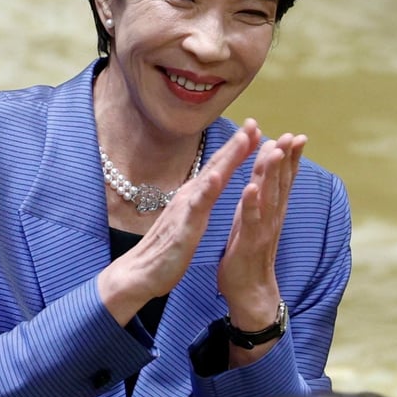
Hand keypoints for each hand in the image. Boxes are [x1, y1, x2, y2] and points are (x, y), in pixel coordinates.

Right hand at [97, 119, 262, 326]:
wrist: (141, 272)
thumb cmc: (167, 246)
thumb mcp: (190, 217)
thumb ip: (200, 198)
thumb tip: (209, 181)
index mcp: (196, 195)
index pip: (220, 167)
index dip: (238, 149)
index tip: (255, 130)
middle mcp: (191, 195)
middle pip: (217, 165)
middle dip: (237, 143)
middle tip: (253, 123)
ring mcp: (186, 208)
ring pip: (210, 179)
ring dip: (227, 158)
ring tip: (243, 139)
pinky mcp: (183, 227)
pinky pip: (196, 207)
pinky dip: (207, 190)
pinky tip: (217, 177)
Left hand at [218, 131, 306, 332]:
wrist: (250, 292)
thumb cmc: (249, 253)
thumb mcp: (255, 218)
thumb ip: (261, 195)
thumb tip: (265, 173)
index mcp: (272, 210)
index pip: (284, 180)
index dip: (291, 158)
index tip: (296, 136)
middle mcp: (273, 217)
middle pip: (281, 183)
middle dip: (287, 158)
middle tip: (293, 136)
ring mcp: (263, 229)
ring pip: (269, 197)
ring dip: (272, 174)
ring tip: (275, 151)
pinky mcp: (249, 242)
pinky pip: (250, 220)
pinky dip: (251, 204)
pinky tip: (250, 188)